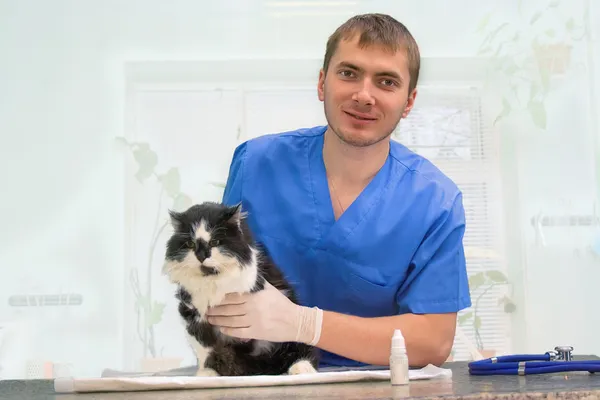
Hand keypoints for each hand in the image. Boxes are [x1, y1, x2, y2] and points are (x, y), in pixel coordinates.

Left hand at [205, 281, 322, 343]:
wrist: (295, 321)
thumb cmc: (282, 304)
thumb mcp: (270, 289)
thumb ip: (256, 284)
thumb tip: (243, 276)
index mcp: (255, 296)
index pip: (232, 296)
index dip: (220, 298)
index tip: (210, 297)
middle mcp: (252, 308)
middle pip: (228, 308)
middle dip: (215, 309)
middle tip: (205, 309)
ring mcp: (253, 321)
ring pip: (230, 320)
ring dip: (218, 320)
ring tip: (209, 319)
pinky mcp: (255, 333)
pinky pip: (237, 332)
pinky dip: (227, 330)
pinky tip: (221, 329)